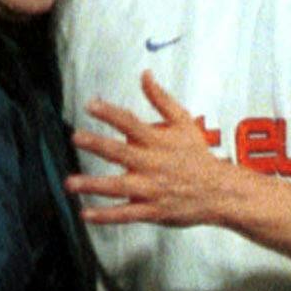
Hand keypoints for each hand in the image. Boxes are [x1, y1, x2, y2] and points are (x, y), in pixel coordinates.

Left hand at [66, 71, 239, 225]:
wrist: (220, 192)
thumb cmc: (198, 156)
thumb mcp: (184, 123)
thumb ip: (161, 99)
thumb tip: (145, 75)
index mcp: (157, 142)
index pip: (131, 123)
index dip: (111, 113)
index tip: (91, 105)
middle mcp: (152, 164)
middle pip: (121, 153)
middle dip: (98, 145)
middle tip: (76, 138)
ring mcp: (151, 189)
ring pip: (118, 187)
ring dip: (93, 185)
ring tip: (70, 183)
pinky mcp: (152, 210)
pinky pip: (126, 214)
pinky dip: (106, 216)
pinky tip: (87, 214)